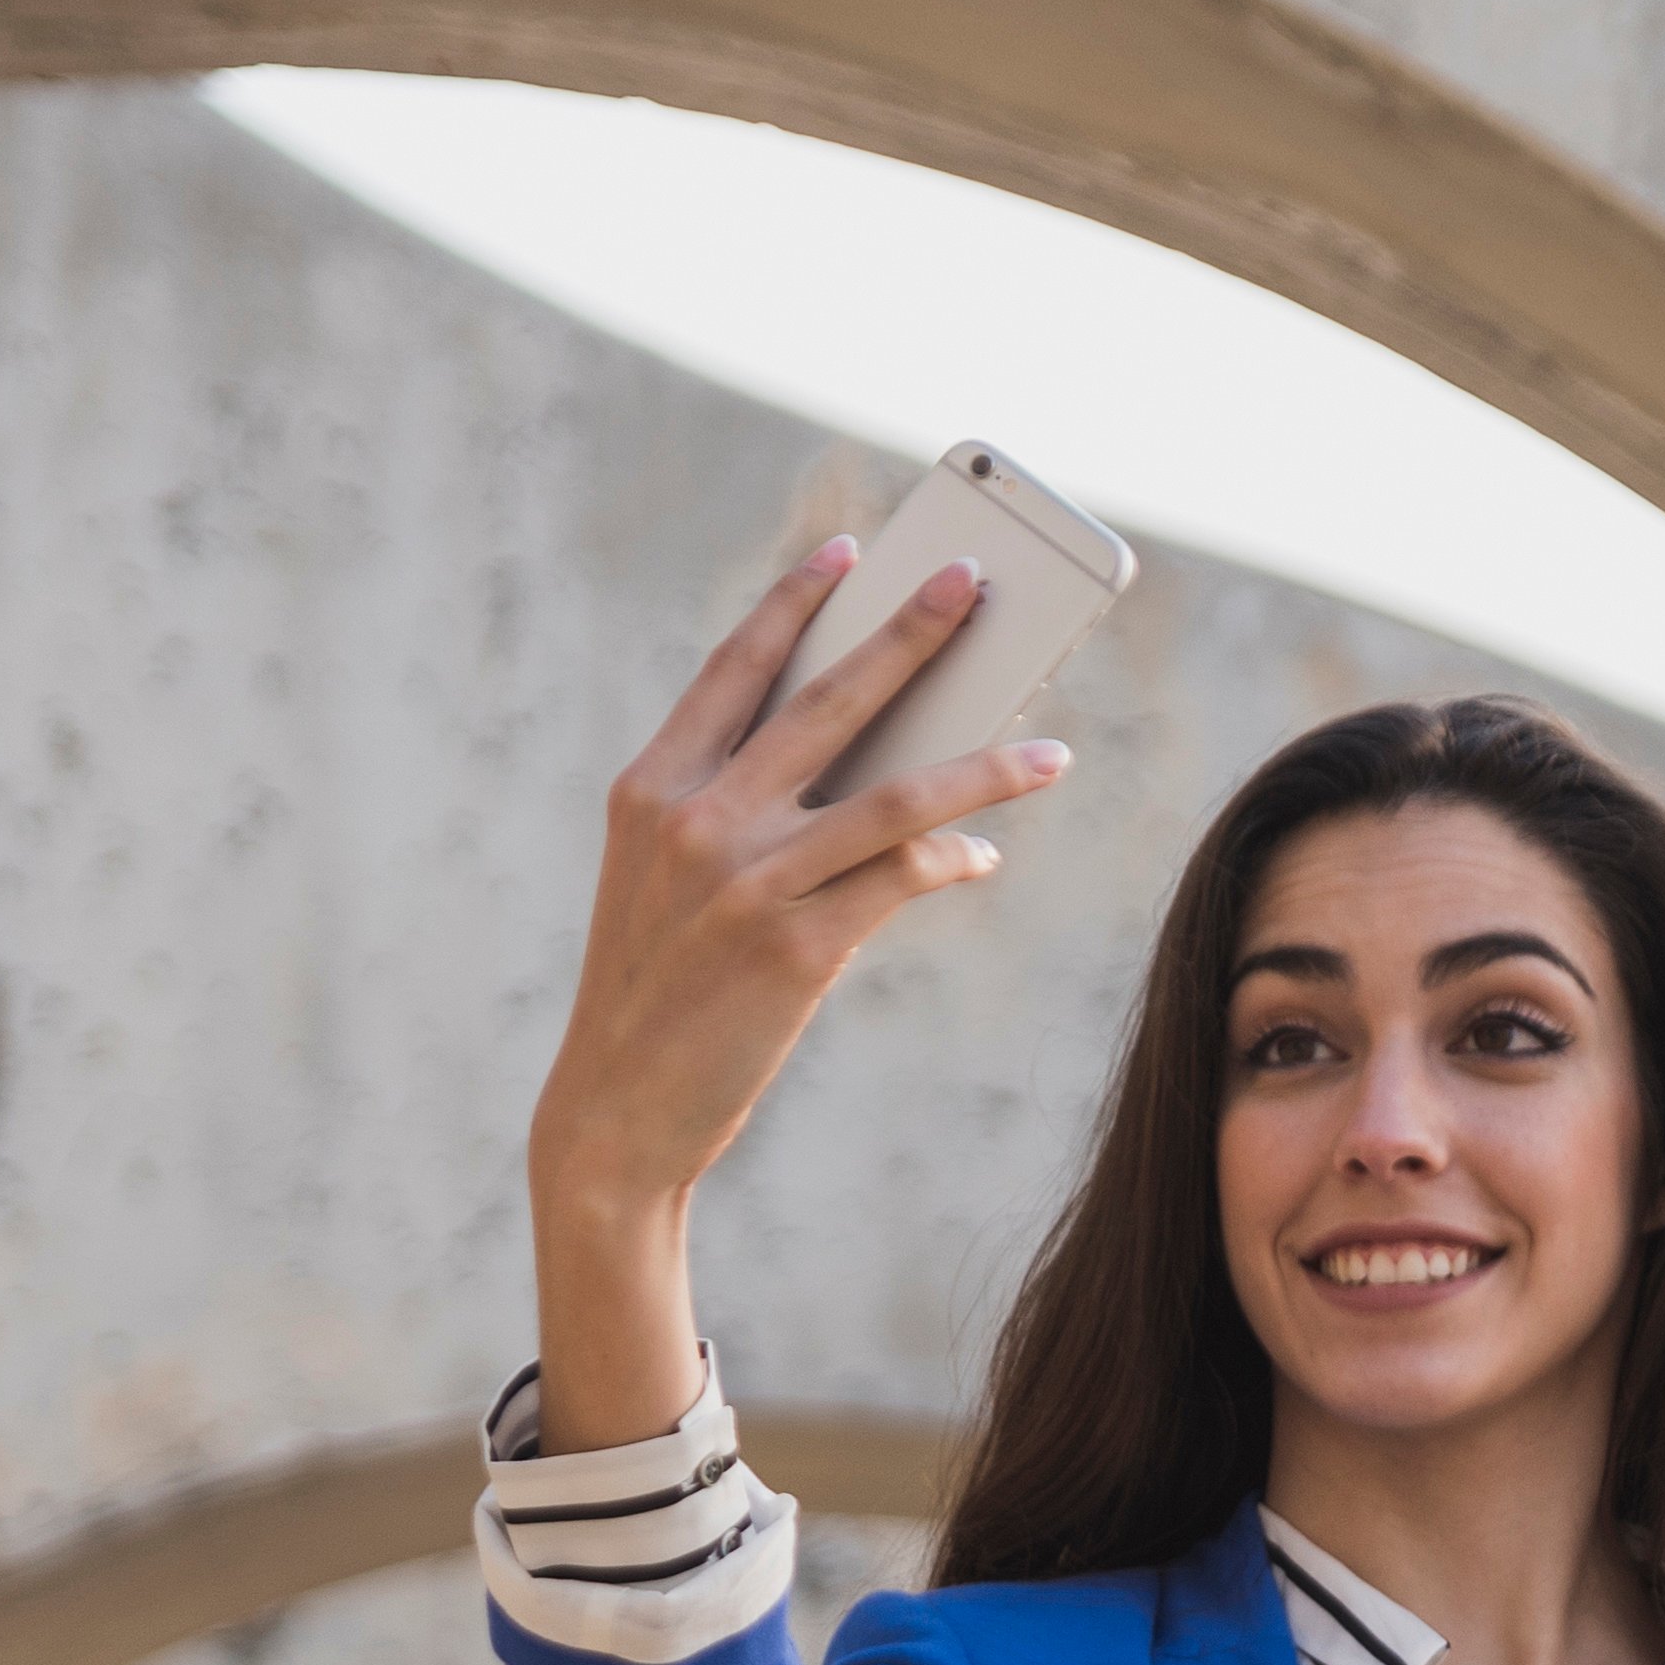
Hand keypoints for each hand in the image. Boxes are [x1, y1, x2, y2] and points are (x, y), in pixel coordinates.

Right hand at [516, 541, 1075, 1442]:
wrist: (614, 1115)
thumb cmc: (656, 994)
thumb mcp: (668, 884)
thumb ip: (740, 813)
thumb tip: (879, 765)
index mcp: (651, 788)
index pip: (735, 668)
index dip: (795, 603)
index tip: (849, 549)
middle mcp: (695, 820)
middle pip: (828, 702)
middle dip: (910, 634)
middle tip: (973, 583)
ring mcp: (747, 883)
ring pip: (896, 796)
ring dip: (986, 769)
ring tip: (1050, 754)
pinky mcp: (795, 951)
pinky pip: (902, 882)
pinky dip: (952, 863)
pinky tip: (983, 860)